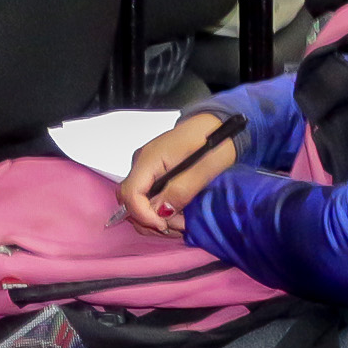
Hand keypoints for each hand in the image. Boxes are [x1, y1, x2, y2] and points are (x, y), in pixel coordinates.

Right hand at [118, 113, 234, 234]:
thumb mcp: (203, 169)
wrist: (218, 122)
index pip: (130, 193)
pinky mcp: (155, 172)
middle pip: (129, 200)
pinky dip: (160, 210)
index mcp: (150, 159)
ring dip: (156, 218)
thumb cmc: (215, 141)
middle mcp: (142, 163)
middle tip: (179, 225)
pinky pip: (148, 196)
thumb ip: (180, 191)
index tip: (165, 225)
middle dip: (149, 220)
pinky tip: (180, 212)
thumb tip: (160, 213)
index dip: (143, 215)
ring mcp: (147, 167)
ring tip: (183, 221)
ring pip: (138, 201)